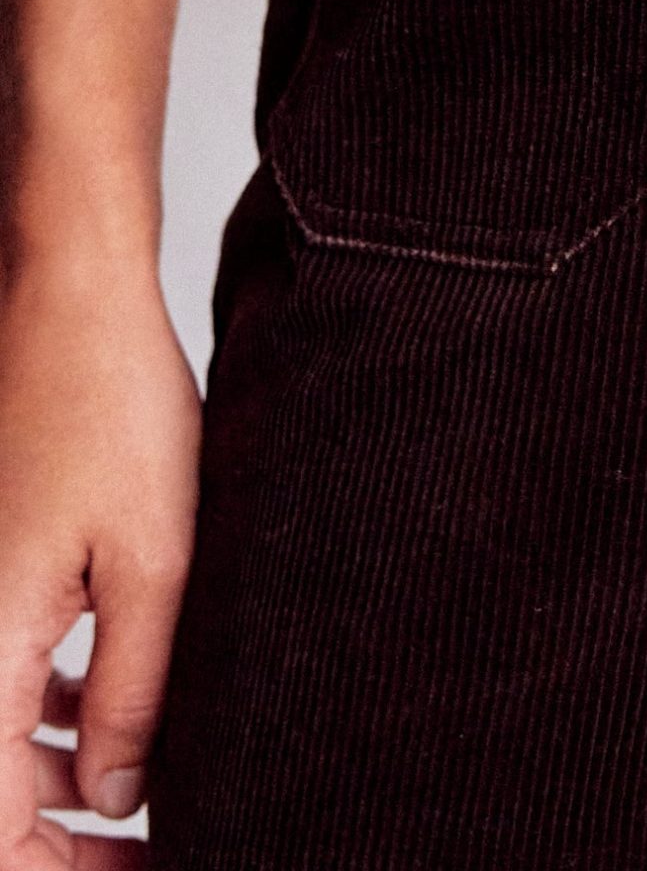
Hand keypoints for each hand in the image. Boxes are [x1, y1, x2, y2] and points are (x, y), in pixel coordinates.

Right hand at [0, 252, 198, 863]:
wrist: (66, 304)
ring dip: (57, 794)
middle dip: (64, 848)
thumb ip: (138, 693)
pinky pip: (2, 689)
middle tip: (155, 852)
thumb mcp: (156, 560)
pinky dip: (49, 724)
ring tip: (147, 804)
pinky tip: (109, 720)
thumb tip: (120, 801)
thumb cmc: (111, 409)